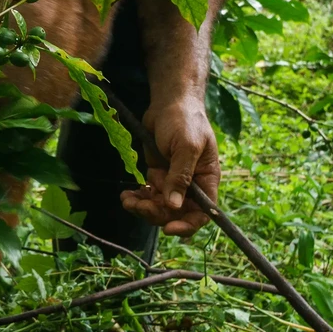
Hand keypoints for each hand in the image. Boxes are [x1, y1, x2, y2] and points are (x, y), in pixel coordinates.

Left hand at [119, 99, 219, 236]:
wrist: (168, 103)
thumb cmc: (185, 121)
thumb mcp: (187, 147)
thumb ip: (181, 176)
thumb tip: (174, 206)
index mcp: (206, 180)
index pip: (202, 213)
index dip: (187, 225)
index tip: (168, 228)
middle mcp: (191, 186)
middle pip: (176, 214)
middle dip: (156, 213)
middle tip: (139, 206)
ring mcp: (172, 182)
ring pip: (159, 207)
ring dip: (143, 208)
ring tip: (127, 200)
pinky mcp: (157, 176)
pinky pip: (148, 196)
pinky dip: (137, 199)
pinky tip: (126, 195)